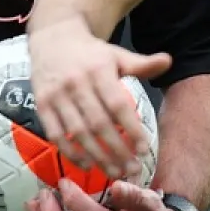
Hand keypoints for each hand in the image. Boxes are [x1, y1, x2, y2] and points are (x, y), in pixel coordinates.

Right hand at [27, 17, 169, 177]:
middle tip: (133, 169)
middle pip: (98, 123)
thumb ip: (141, 64)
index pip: (117, 104)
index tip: (143, 149)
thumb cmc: (90, 53)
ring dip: (97, 157)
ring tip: (115, 172)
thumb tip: (168, 61)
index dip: (131, 129)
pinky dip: (71, 153)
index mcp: (98, 69)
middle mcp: (75, 82)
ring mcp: (56, 95)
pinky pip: (56, 134)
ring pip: (77, 133)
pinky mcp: (41, 105)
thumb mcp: (116, 54)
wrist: (52, 38)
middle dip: (117, 150)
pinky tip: (87, 165)